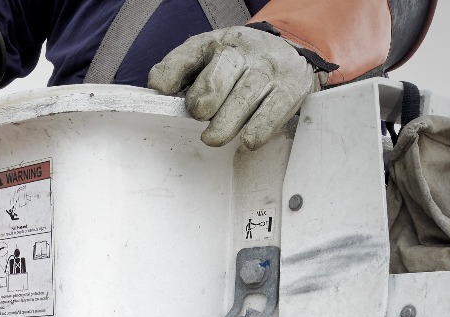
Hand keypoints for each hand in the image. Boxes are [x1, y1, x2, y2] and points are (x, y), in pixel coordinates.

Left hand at [147, 25, 322, 150]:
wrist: (289, 54)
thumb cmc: (239, 65)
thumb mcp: (207, 59)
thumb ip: (180, 70)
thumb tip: (158, 87)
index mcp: (218, 43)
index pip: (191, 52)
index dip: (174, 71)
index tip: (163, 90)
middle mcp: (245, 51)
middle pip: (224, 68)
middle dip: (209, 91)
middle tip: (198, 113)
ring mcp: (270, 69)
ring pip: (248, 92)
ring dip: (229, 119)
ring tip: (213, 137)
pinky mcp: (291, 88)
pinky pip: (276, 109)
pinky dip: (261, 127)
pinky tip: (249, 140)